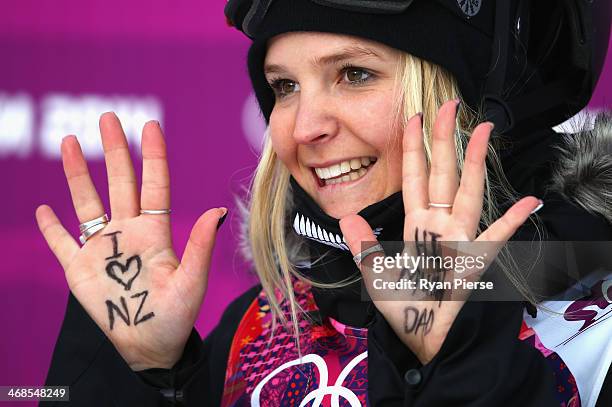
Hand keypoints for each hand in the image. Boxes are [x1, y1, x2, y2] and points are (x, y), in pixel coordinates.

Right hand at [35, 113, 226, 369]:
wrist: (150, 346)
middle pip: (120, 183)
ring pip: (87, 202)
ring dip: (78, 173)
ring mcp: (102, 248)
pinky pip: (62, 243)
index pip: (154, 185)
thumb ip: (200, 246)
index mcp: (156, 232)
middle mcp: (128, 232)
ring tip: (71, 141)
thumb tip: (219, 211)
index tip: (149, 125)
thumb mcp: (192, 282)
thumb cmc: (176, 316)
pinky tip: (43, 210)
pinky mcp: (78, 269)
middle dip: (115, 150)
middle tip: (108, 117)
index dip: (152, 156)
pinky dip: (51, 228)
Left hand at [340, 100, 541, 363]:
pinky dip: (512, 221)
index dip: (412, 149)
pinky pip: (496, 238)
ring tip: (484, 129)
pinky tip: (527, 201)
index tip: (413, 118)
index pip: (413, 178)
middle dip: (443, 140)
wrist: (422, 339)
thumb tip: (346, 218)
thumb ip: (364, 248)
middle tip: (447, 105)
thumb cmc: (401, 308)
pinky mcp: (475, 262)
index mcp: (414, 225)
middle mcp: (438, 225)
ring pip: (468, 192)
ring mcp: (459, 240)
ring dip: (475, 162)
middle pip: (442, 174)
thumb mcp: (377, 276)